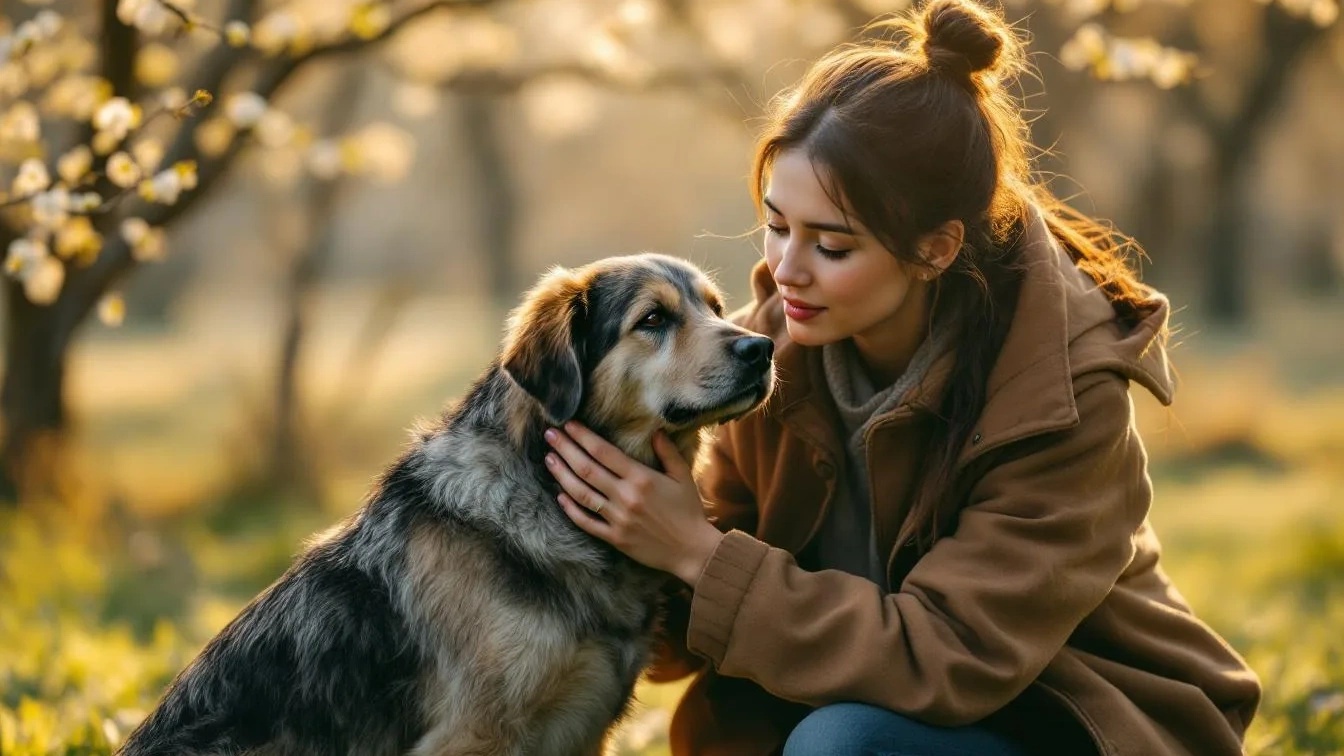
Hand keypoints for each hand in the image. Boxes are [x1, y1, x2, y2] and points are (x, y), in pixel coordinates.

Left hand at [543, 423, 723, 584]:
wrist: (692, 550)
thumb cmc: (689, 511)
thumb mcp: (682, 477)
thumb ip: (667, 452)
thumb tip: (654, 429)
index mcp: (641, 478)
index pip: (604, 452)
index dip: (583, 436)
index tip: (568, 424)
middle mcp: (625, 497)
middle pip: (587, 469)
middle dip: (566, 449)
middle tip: (549, 435)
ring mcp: (617, 519)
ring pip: (581, 494)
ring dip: (562, 475)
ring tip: (549, 460)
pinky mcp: (614, 538)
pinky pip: (586, 522)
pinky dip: (571, 509)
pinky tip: (559, 496)